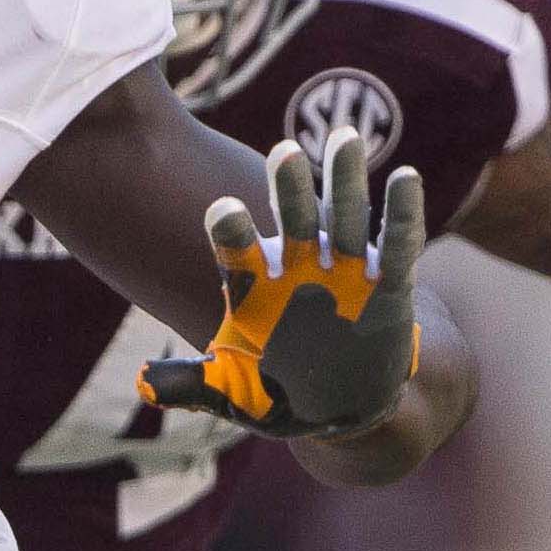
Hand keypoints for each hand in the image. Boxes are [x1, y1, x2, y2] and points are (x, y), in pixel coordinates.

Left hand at [139, 125, 424, 438]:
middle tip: (284, 152)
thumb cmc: (279, 393)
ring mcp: (344, 270)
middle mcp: (298, 266)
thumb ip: (194, 384)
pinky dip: (402, 214)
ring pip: (344, 217)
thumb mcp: (235, 393)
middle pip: (292, 217)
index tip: (224, 211)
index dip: (231, 231)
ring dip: (346, 180)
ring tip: (345, 139)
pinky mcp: (388, 285)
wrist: (341, 411)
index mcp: (254, 284)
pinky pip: (397, 246)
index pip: (237, 250)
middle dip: (289, 187)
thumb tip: (146, 383)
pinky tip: (405, 178)